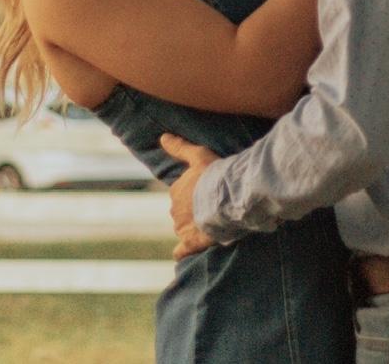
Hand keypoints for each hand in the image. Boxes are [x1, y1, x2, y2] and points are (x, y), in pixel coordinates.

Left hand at [160, 132, 219, 260]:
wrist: (226, 198)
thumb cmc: (214, 174)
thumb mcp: (198, 155)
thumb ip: (179, 147)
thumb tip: (162, 137)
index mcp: (176, 190)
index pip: (181, 193)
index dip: (194, 193)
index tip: (206, 192)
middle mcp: (175, 210)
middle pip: (182, 211)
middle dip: (193, 210)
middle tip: (211, 207)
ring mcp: (182, 228)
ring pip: (183, 228)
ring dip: (193, 227)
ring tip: (211, 224)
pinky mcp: (190, 243)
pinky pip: (181, 250)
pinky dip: (181, 251)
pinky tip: (183, 252)